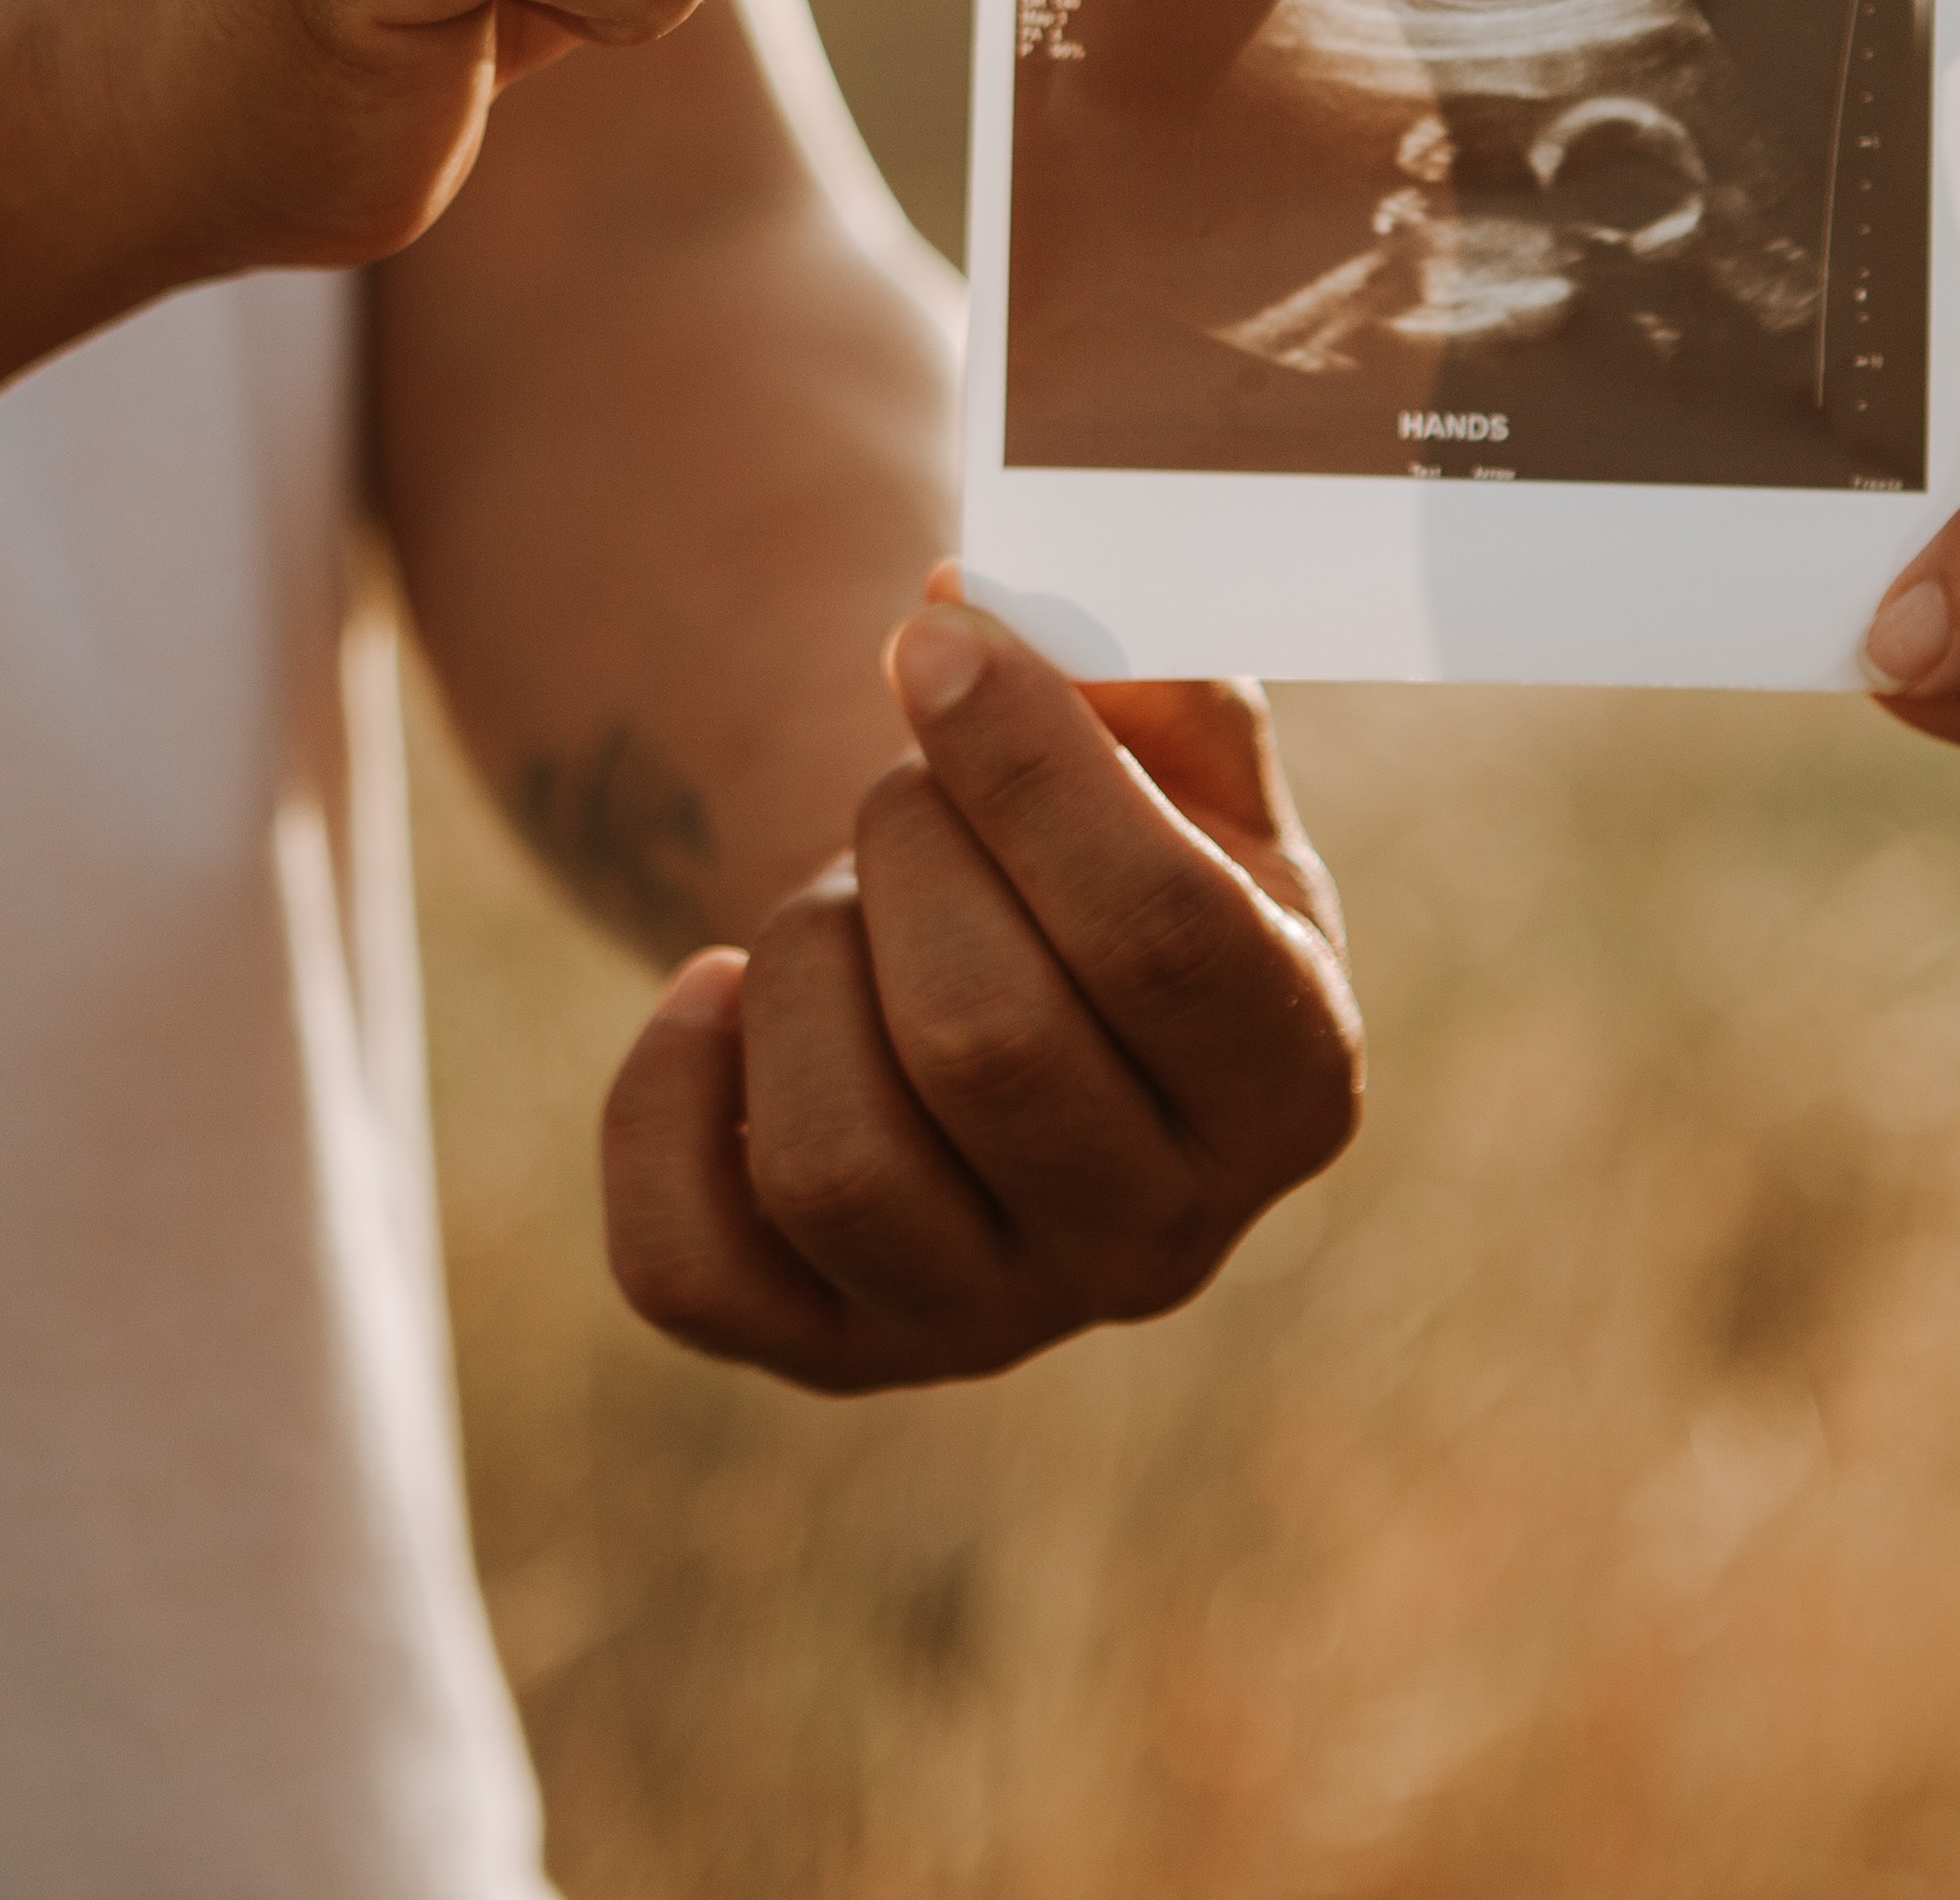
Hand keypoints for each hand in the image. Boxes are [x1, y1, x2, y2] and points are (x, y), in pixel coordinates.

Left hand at [599, 591, 1362, 1391]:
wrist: (996, 975)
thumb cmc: (1097, 841)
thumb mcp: (1170, 746)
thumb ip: (1126, 656)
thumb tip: (966, 605)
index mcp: (1295, 1080)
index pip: (1163, 937)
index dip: (1027, 764)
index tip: (929, 639)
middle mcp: (1165, 1241)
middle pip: (987, 1043)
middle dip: (904, 856)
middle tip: (902, 797)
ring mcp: (989, 1321)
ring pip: (833, 1165)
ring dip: (799, 966)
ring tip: (835, 906)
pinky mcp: (826, 1354)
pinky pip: (685, 1263)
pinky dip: (664, 1098)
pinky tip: (716, 1002)